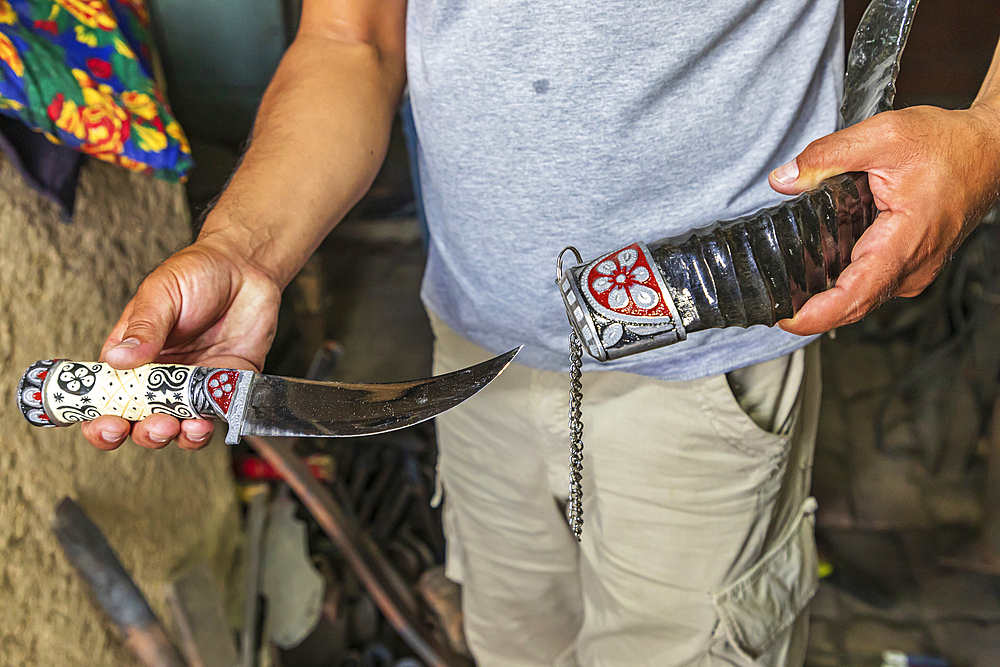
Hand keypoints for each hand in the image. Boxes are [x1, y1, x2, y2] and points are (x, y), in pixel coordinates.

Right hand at [80, 235, 281, 450]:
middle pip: (141, 420)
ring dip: (177, 435)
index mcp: (133, 355)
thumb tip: (116, 360)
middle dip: (142, 432)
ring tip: (183, 425)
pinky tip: (208, 420)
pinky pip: (216, 415)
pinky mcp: (226, 386)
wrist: (246, 267)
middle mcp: (161, 376)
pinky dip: (211, 426)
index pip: (108, 397)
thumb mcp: (161, 293)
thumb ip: (143, 327)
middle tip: (154, 424)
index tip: (108, 425)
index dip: (101, 419)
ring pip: (179, 426)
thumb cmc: (196, 274)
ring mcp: (194, 385)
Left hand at [768, 104, 999, 335]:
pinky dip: (841, 282)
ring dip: (823, 296)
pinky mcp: (910, 265)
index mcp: (905, 242)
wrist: (990, 149)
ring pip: (861, 296)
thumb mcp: (883, 135)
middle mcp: (911, 266)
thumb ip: (827, 156)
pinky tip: (813, 269)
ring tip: (783, 286)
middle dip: (808, 310)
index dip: (814, 315)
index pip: (855, 296)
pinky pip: (871, 283)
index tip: (782, 317)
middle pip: (852, 304)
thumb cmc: (948, 144)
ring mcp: (913, 270)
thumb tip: (782, 179)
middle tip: (767, 300)